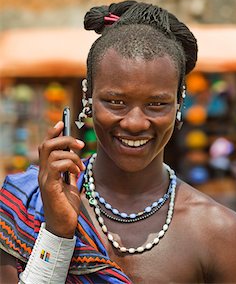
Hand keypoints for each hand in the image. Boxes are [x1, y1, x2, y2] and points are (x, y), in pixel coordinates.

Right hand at [38, 121, 84, 237]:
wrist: (64, 226)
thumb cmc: (67, 207)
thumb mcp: (72, 185)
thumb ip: (71, 172)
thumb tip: (76, 160)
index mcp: (48, 171)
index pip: (46, 146)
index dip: (52, 132)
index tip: (62, 122)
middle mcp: (42, 173)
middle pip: (47, 145)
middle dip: (65, 139)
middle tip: (81, 144)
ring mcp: (45, 179)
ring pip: (53, 153)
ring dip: (72, 155)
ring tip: (80, 166)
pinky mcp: (49, 186)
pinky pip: (56, 166)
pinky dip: (70, 164)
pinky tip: (76, 172)